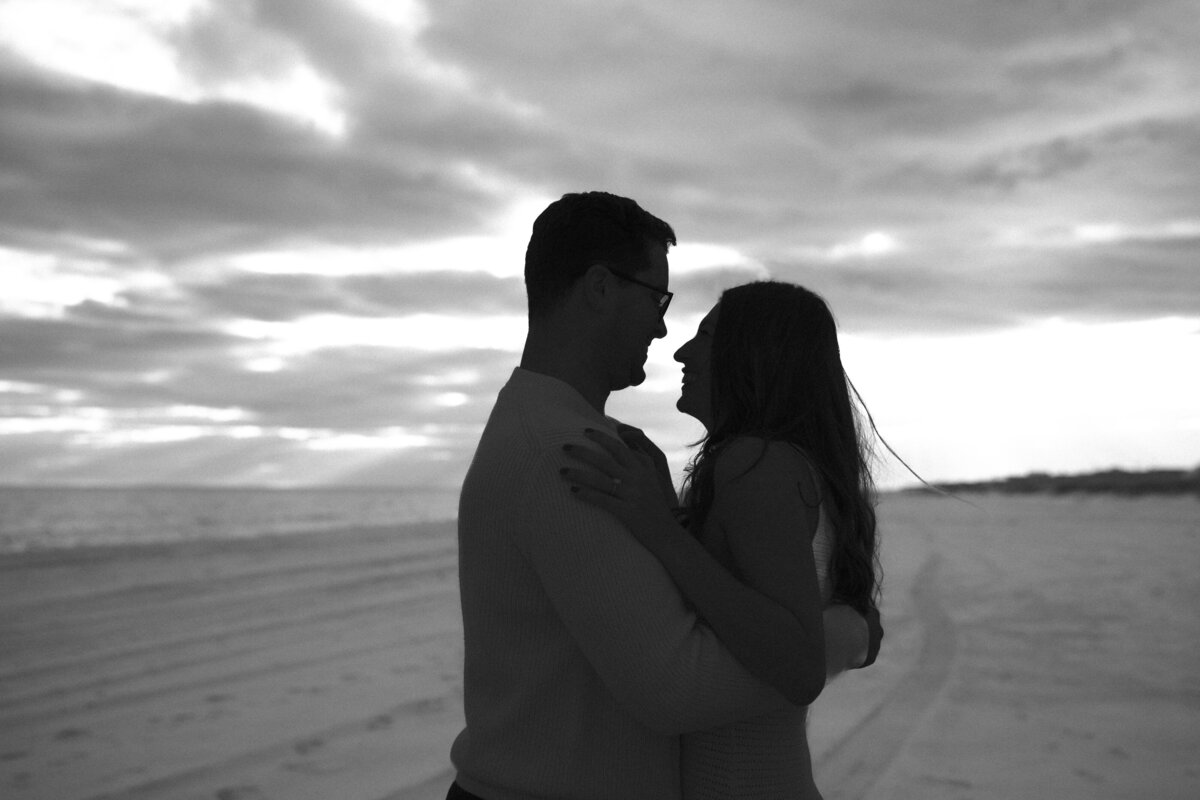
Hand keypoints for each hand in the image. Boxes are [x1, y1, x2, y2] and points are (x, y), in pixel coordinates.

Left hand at [561, 428, 679, 539]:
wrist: (666, 533)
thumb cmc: (655, 505)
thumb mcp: (653, 479)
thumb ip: (641, 462)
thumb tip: (626, 446)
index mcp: (643, 468)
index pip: (620, 447)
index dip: (602, 437)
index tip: (586, 431)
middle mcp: (637, 479)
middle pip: (606, 459)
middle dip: (584, 451)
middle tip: (565, 446)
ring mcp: (632, 495)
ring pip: (601, 480)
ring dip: (579, 473)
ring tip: (562, 471)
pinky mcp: (627, 512)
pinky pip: (603, 500)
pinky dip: (587, 494)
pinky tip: (573, 491)